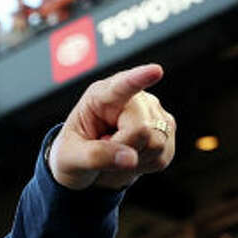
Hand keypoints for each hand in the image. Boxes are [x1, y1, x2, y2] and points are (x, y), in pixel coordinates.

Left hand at [48, 63, 176, 190]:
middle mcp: (133, 99)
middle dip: (122, 150)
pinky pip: (162, 156)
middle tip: (102, 151)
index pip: (121, 86)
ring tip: (115, 154)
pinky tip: (128, 158)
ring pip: (156, 144)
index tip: (154, 71)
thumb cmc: (72, 155)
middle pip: (141, 130)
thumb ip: (95, 156)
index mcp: (100, 96)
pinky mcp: (167, 130)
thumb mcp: (70, 158)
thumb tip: (130, 159)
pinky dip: (143, 166)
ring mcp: (154, 113)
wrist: (86, 167)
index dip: (139, 78)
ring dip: (132, 161)